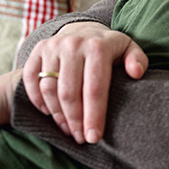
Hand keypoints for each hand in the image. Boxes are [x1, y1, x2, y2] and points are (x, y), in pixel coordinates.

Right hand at [22, 22, 147, 144]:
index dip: (94, 116)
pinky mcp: (37, 50)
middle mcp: (73, 45)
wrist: (83, 29)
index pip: (95, 89)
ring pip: (49, 89)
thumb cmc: (109, 47)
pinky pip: (31, 80)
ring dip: (58, 115)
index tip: (94, 138)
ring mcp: (53, 47)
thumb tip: (137, 73)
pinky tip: (49, 114)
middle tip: (81, 139)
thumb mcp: (128, 49)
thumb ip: (137, 59)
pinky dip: (37, 100)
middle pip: (70, 93)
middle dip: (75, 121)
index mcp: (98, 47)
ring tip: (69, 130)